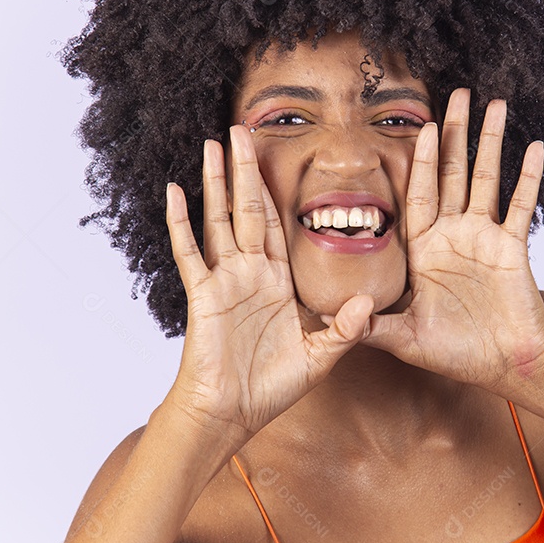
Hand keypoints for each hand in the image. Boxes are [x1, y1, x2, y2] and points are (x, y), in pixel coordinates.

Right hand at [164, 125, 373, 438]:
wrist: (233, 414)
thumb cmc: (272, 388)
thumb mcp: (320, 357)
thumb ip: (344, 329)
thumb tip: (368, 301)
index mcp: (279, 282)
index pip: (280, 225)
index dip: (280, 190)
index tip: (280, 157)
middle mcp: (251, 273)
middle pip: (249, 209)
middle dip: (246, 170)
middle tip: (243, 128)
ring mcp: (225, 281)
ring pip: (219, 220)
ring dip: (215, 183)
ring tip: (212, 145)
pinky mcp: (203, 295)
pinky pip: (190, 252)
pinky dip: (181, 222)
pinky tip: (175, 190)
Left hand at [358, 89, 543, 400]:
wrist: (504, 365)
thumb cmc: (456, 353)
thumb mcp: (405, 339)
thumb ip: (370, 327)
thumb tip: (325, 319)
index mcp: (425, 249)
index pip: (418, 194)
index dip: (418, 160)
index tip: (420, 124)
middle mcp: (454, 235)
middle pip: (452, 173)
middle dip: (454, 134)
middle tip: (458, 93)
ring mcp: (485, 237)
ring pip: (487, 179)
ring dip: (490, 142)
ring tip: (495, 104)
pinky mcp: (512, 248)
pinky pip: (521, 207)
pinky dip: (529, 178)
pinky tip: (534, 147)